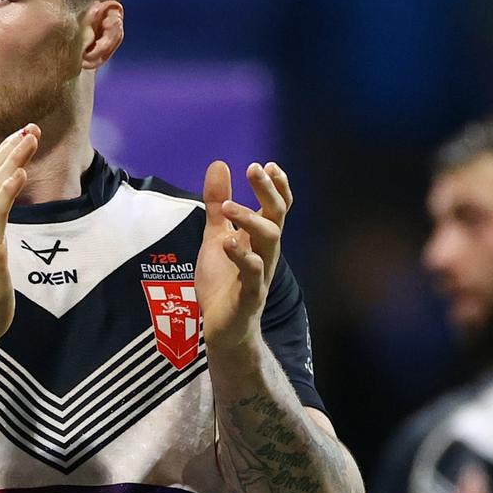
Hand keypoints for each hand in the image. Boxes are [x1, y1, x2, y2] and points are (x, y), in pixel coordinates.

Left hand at [195, 160, 292, 350]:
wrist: (222, 328)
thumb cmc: (223, 281)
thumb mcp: (215, 235)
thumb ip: (216, 204)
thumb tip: (219, 164)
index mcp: (259, 238)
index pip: (277, 207)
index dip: (276, 186)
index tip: (267, 164)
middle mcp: (266, 253)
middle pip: (277, 217)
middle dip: (268, 192)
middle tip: (253, 168)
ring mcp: (260, 273)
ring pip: (270, 241)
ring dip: (250, 219)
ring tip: (227, 206)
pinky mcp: (250, 295)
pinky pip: (253, 274)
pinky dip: (243, 257)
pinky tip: (228, 243)